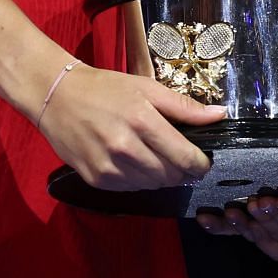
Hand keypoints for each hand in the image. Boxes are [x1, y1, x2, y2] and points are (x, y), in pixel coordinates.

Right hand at [36, 65, 224, 190]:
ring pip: (152, 186)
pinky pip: (130, 188)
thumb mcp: (147, 88)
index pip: (186, 158)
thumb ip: (184, 106)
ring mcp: (109, 167)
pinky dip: (138, 179)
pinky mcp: (95, 179)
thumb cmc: (105, 88)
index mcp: (143, 121)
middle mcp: (126, 148)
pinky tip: (134, 161)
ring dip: (160, 176)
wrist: (57, 97)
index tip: (203, 161)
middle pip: (171, 175)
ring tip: (153, 156)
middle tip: (177, 156)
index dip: (200, 164)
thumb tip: (220, 115)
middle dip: (181, 169)